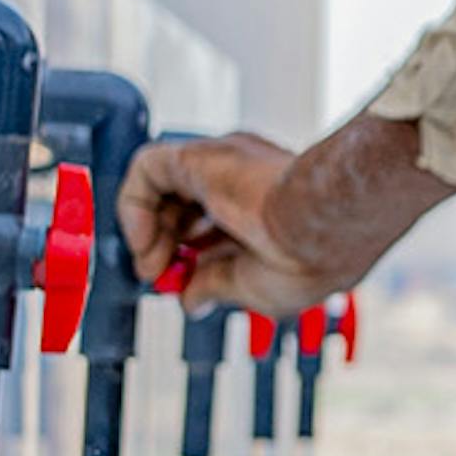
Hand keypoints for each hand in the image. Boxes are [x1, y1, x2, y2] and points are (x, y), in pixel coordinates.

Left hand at [125, 112, 449, 317]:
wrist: (320, 226)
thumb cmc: (309, 257)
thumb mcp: (254, 288)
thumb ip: (217, 286)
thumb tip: (191, 299)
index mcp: (266, 209)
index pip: (212, 227)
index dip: (189, 257)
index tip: (182, 284)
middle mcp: (242, 181)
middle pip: (184, 207)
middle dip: (166, 246)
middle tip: (159, 277)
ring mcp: (220, 165)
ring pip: (163, 186)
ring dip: (147, 232)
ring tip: (153, 267)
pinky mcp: (197, 156)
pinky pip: (147, 169)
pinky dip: (135, 207)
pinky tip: (147, 242)